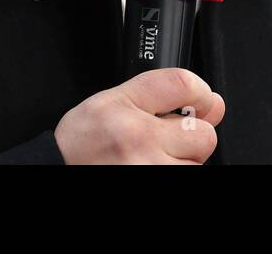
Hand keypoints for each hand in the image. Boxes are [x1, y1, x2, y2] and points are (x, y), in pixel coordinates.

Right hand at [53, 67, 225, 163]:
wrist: (58, 172)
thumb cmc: (82, 144)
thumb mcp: (112, 100)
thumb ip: (162, 92)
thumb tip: (212, 102)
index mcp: (124, 108)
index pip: (184, 84)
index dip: (200, 93)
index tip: (198, 102)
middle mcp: (138, 141)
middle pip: (203, 133)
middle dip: (189, 137)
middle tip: (163, 142)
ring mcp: (148, 171)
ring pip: (197, 164)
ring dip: (182, 163)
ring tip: (153, 160)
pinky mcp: (156, 188)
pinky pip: (185, 177)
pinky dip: (174, 172)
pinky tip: (151, 169)